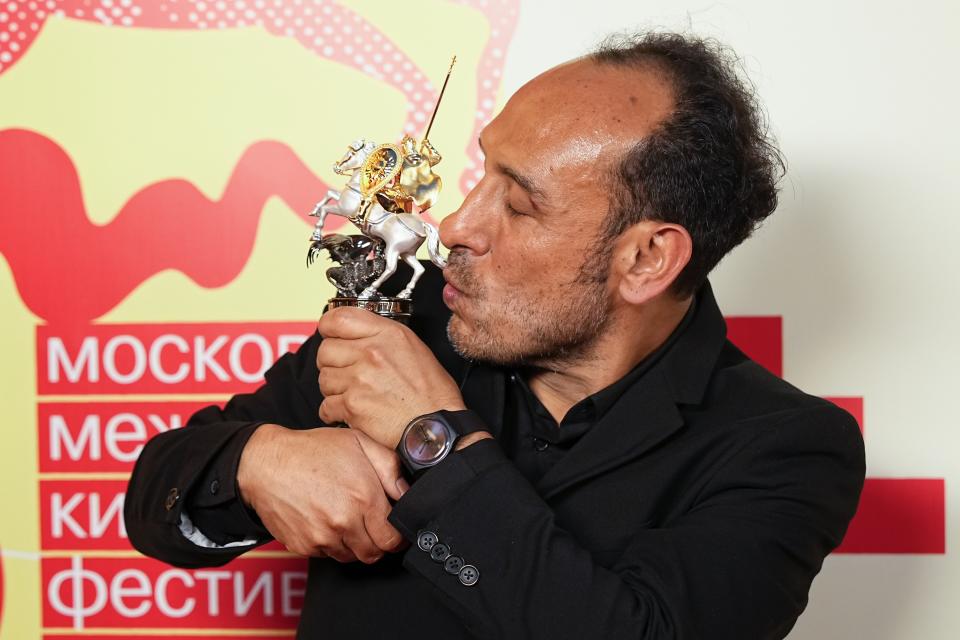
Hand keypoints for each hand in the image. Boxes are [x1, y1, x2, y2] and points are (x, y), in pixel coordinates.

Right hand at [237, 424, 407, 562]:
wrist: (265, 463)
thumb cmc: (313, 450)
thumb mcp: (359, 442)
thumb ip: (390, 467)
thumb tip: (407, 492)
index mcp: (363, 498)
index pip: (393, 538)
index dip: (397, 536)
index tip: (394, 528)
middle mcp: (344, 522)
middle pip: (374, 553)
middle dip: (377, 541)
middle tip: (371, 524)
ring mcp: (322, 537)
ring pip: (351, 556)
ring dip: (354, 542)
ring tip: (346, 517)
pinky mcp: (304, 546)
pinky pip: (328, 554)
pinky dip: (331, 542)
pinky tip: (325, 519)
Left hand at [316, 307, 465, 447]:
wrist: (435, 428)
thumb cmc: (430, 394)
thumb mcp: (413, 348)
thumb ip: (381, 336)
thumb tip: (353, 335)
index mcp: (387, 335)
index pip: (338, 318)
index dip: (328, 327)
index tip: (330, 335)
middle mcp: (371, 353)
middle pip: (325, 350)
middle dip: (332, 363)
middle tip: (346, 372)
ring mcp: (359, 379)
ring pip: (323, 378)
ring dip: (334, 388)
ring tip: (354, 393)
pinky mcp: (352, 406)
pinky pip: (326, 405)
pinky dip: (334, 411)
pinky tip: (351, 410)